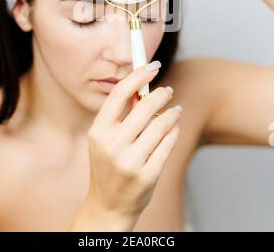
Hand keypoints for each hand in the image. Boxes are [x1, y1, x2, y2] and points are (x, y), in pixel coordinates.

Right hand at [85, 62, 181, 227]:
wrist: (108, 206)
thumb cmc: (108, 166)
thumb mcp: (104, 139)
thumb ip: (120, 115)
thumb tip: (141, 85)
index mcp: (98, 132)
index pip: (119, 94)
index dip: (138, 76)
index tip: (152, 66)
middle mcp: (112, 146)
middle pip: (144, 107)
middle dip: (161, 94)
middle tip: (168, 90)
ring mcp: (130, 162)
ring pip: (160, 125)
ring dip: (172, 113)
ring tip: (175, 110)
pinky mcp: (147, 175)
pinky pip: (168, 144)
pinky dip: (174, 132)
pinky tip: (174, 128)